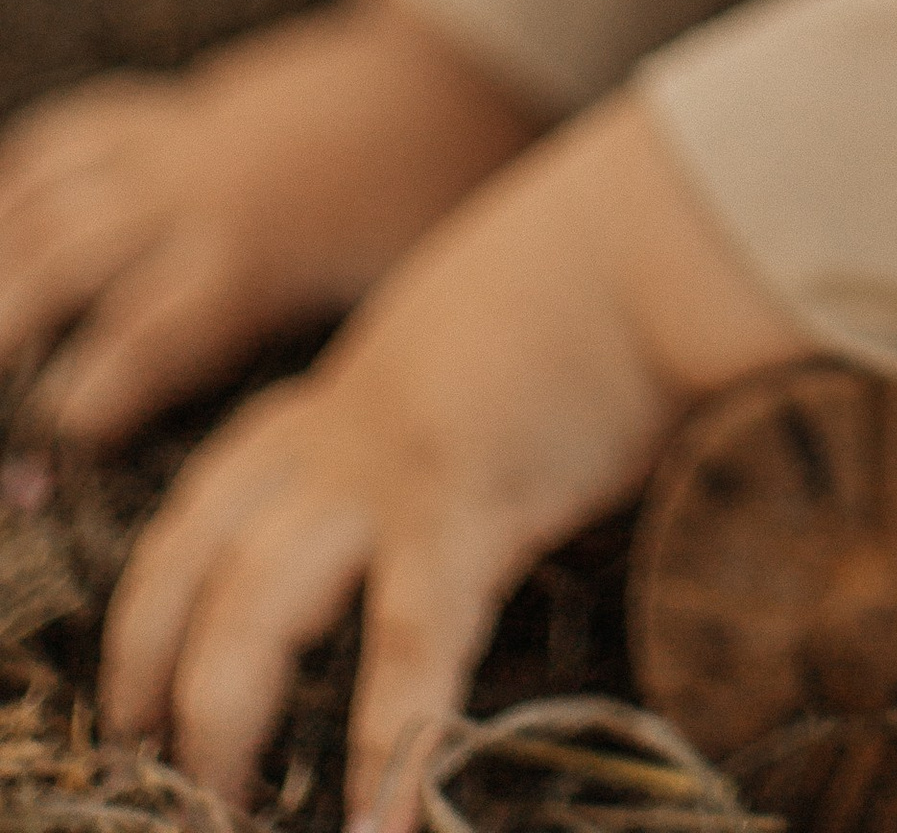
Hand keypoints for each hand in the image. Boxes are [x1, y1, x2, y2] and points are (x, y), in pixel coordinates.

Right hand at [0, 0, 539, 445]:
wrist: (447, 67)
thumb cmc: (428, 193)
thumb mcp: (390, 290)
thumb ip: (333, 367)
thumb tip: (305, 450)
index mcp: (250, 254)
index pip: (156, 329)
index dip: (104, 381)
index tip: (65, 424)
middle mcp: (191, 198)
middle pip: (69, 258)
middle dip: (8, 317)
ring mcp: (173, 147)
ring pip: (52, 193)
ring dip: (0, 250)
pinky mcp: (175, 109)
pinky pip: (76, 130)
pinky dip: (23, 169)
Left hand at [100, 93, 802, 827]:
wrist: (645, 231)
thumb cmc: (590, 269)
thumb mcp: (480, 329)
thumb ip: (444, 395)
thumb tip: (469, 448)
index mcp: (342, 395)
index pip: (210, 498)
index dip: (160, 588)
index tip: (143, 660)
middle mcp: (340, 439)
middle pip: (194, 562)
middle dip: (153, 666)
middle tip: (147, 744)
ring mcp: (391, 479)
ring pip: (253, 615)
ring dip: (225, 718)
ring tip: (223, 800)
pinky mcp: (467, 512)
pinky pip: (407, 649)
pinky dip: (391, 744)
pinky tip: (385, 817)